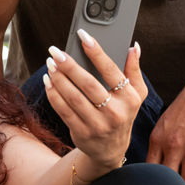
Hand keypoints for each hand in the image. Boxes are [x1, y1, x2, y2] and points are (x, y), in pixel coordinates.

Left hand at [42, 31, 146, 170]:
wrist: (111, 149)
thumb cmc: (122, 113)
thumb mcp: (136, 94)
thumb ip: (134, 70)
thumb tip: (133, 46)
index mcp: (129, 98)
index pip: (111, 70)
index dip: (96, 51)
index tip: (82, 35)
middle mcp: (115, 112)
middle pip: (88, 84)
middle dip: (69, 65)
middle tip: (56, 51)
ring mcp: (98, 124)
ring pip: (73, 97)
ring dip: (59, 79)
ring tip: (50, 64)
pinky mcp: (82, 132)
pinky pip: (64, 111)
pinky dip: (54, 94)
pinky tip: (49, 81)